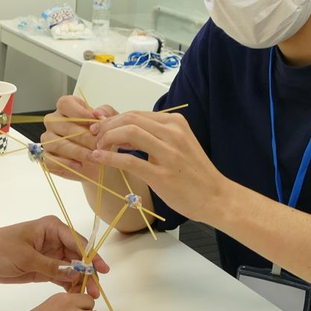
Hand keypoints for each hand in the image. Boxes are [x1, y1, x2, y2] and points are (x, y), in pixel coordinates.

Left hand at [0, 216, 109, 291]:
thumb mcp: (26, 257)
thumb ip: (52, 266)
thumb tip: (76, 274)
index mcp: (52, 228)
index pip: (78, 242)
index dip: (92, 257)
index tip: (102, 271)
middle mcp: (54, 240)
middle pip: (79, 257)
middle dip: (88, 273)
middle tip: (95, 292)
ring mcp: (49, 256)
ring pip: (72, 269)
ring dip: (80, 282)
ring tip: (87, 298)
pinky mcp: (43, 269)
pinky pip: (62, 277)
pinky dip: (68, 286)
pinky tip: (74, 297)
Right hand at [41, 95, 117, 181]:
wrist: (99, 159)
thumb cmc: (101, 137)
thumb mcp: (109, 122)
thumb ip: (106, 114)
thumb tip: (98, 114)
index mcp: (66, 108)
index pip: (65, 103)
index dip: (79, 112)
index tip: (94, 122)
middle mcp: (53, 121)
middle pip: (64, 126)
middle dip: (84, 137)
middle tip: (99, 145)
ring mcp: (47, 139)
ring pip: (58, 144)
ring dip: (78, 152)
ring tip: (93, 157)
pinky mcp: (46, 157)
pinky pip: (50, 160)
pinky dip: (66, 164)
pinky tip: (79, 166)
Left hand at [91, 112, 229, 222]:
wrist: (215, 197)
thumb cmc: (195, 174)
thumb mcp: (178, 145)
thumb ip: (155, 136)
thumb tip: (123, 131)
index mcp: (176, 124)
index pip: (137, 113)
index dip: (114, 119)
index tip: (101, 127)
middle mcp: (173, 133)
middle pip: (130, 119)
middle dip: (107, 125)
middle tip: (95, 135)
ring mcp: (168, 154)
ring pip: (129, 132)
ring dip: (107, 138)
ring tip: (98, 147)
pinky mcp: (162, 175)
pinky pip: (129, 160)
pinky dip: (110, 157)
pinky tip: (99, 158)